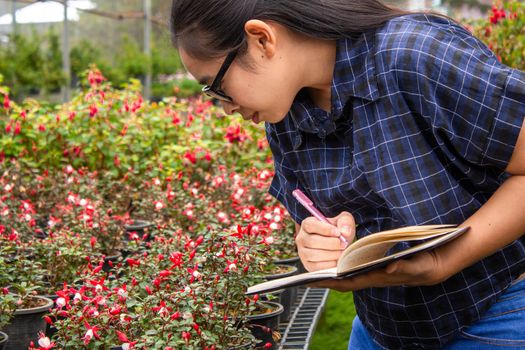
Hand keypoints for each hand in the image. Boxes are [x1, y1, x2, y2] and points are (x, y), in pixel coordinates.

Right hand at [295, 211, 355, 271]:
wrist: (335, 244)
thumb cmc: (337, 231)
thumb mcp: (342, 221)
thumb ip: (345, 222)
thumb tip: (344, 233)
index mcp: (307, 224)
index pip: (311, 225)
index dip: (325, 229)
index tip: (338, 233)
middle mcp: (301, 238)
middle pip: (312, 241)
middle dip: (331, 244)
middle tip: (343, 244)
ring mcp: (303, 252)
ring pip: (314, 254)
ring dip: (331, 254)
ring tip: (341, 252)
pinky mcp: (308, 265)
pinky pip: (316, 267)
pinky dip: (329, 264)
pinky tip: (337, 259)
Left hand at [310, 248, 451, 291]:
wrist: (433, 267)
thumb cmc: (424, 266)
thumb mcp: (417, 265)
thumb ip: (404, 268)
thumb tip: (388, 267)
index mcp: (377, 277)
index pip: (349, 282)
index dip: (331, 282)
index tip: (313, 281)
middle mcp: (372, 277)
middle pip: (343, 282)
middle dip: (324, 281)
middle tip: (305, 278)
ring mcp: (373, 273)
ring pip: (347, 277)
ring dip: (331, 275)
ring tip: (313, 271)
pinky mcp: (375, 268)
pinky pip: (354, 271)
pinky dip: (342, 268)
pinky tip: (333, 264)